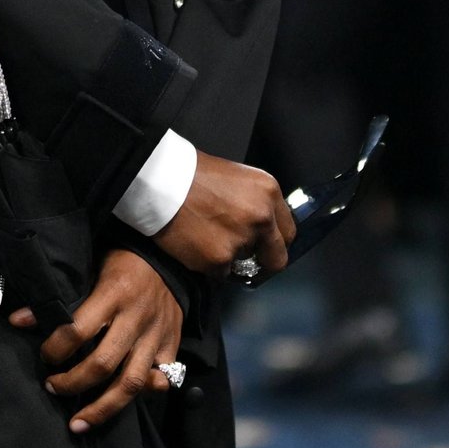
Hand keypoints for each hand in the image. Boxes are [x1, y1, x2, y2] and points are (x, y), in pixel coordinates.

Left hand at [8, 249, 182, 434]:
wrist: (168, 256)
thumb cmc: (121, 262)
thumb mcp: (89, 269)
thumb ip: (59, 298)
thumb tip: (17, 321)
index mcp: (113, 294)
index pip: (78, 330)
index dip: (56, 349)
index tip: (45, 357)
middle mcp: (135, 318)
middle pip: (103, 364)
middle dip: (73, 383)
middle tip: (52, 388)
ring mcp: (156, 335)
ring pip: (131, 383)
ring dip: (102, 409)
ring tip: (78, 422)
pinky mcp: (171, 346)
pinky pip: (159, 380)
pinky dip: (143, 396)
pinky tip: (122, 407)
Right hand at [154, 151, 295, 278]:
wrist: (159, 179)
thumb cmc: (191, 173)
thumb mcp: (237, 179)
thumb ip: (255, 204)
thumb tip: (262, 230)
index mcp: (268, 191)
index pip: (289, 233)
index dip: (275, 242)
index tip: (265, 247)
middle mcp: (262, 217)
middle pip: (277, 258)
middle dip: (261, 261)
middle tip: (242, 257)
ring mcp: (241, 240)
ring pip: (243, 266)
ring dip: (228, 258)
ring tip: (206, 236)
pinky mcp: (219, 259)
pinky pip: (220, 273)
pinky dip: (208, 264)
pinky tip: (195, 243)